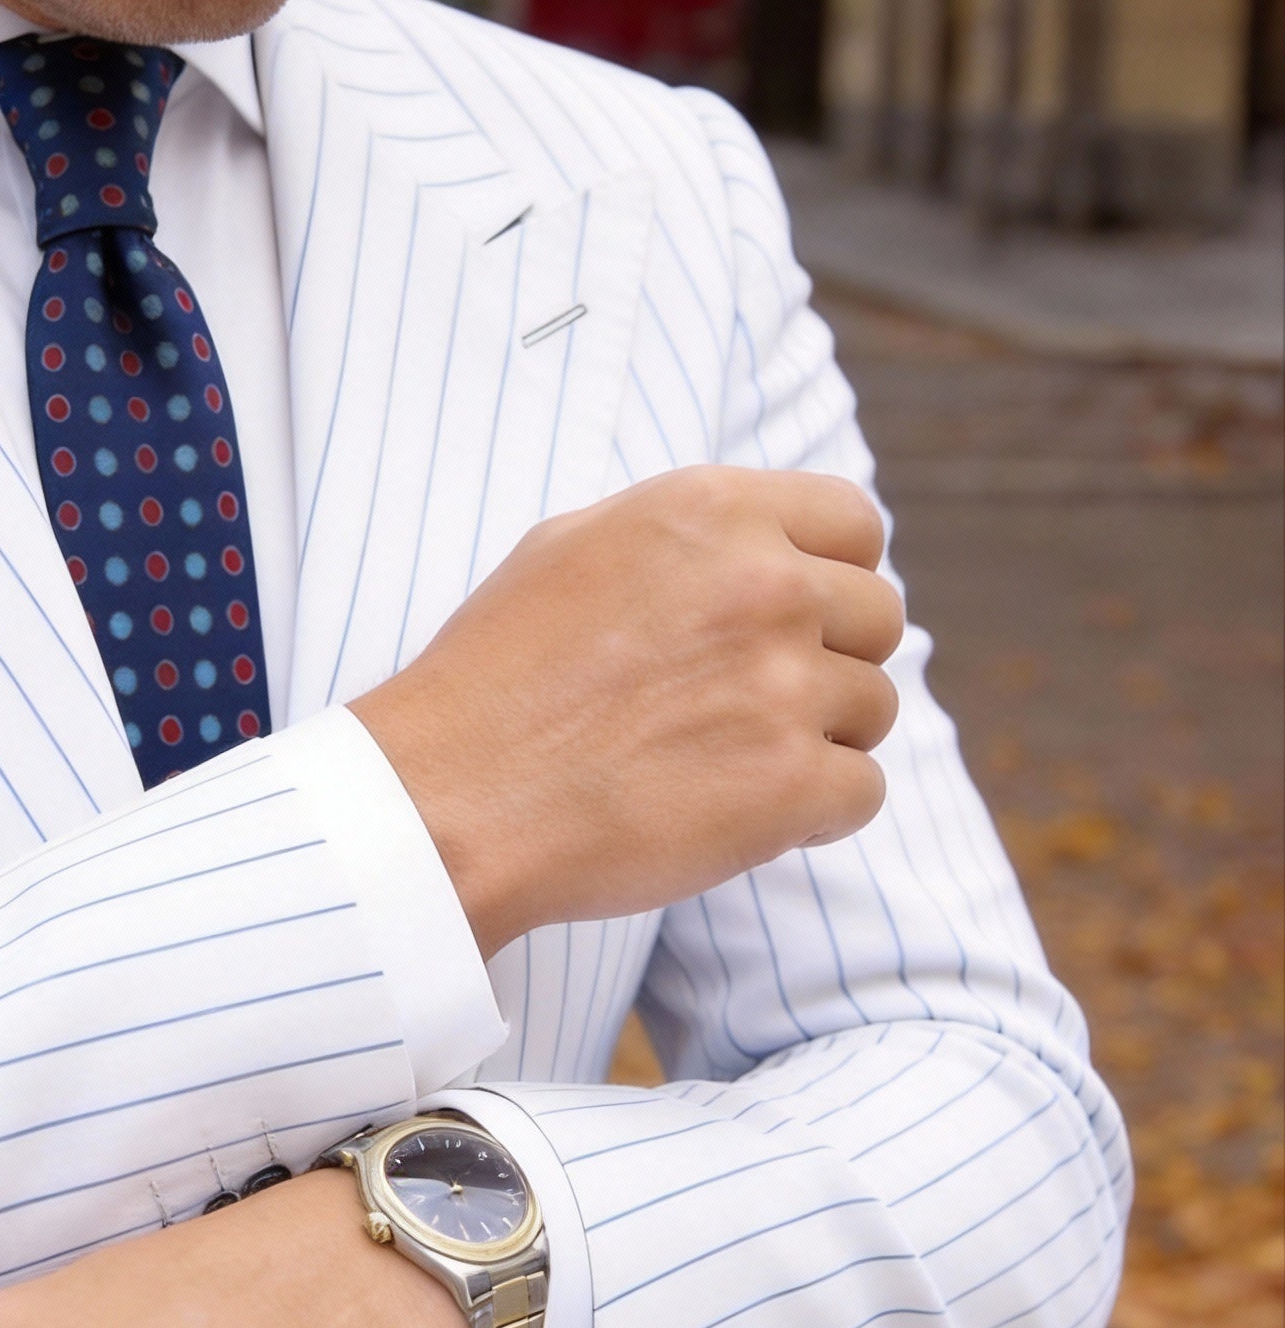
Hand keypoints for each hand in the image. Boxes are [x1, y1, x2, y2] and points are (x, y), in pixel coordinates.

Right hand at [351, 465, 903, 956]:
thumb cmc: (494, 679)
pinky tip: (733, 812)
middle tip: (744, 704)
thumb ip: (685, 536)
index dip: (834, 575)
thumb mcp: (569, 548)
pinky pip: (861, 793)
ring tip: (718, 762)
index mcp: (712, 513)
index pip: (855, 523)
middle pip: (879, 618)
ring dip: (814, 740)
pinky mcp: (792, 785)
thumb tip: (766, 545)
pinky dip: (810, 814)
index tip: (795, 619)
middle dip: (827, 661)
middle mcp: (764, 585)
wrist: (448, 799)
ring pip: (872, 710)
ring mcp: (784, 686)